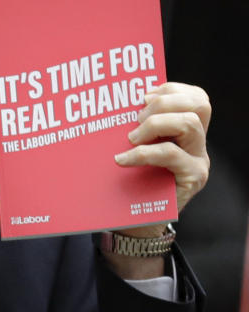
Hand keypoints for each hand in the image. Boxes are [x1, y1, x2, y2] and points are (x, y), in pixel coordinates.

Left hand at [103, 83, 210, 278]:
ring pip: (188, 123)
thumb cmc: (128, 179)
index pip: (196, 97)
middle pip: (197, 104)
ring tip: (131, 138)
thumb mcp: (133, 147)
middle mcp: (198, 143)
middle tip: (135, 118)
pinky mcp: (192, 178)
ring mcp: (198, 160)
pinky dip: (142, 153)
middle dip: (162, 103)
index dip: (171, 89)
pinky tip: (122, 159)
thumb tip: (113, 100)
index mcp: (186, 130)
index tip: (142, 96)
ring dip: (154, 124)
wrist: (134, 221)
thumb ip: (135, 125)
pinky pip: (170, 154)